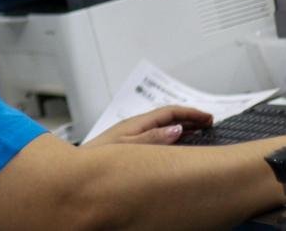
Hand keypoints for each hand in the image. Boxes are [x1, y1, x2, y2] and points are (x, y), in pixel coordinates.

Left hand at [83, 105, 213, 146]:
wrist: (76, 172)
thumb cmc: (98, 158)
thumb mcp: (129, 147)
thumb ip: (153, 138)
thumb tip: (177, 129)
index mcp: (136, 125)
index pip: (168, 113)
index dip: (190, 114)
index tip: (208, 118)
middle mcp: (135, 129)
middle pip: (167, 119)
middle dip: (189, 120)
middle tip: (208, 124)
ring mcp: (132, 138)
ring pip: (162, 129)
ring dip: (182, 129)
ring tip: (199, 133)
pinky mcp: (129, 149)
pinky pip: (157, 139)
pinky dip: (171, 140)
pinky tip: (176, 148)